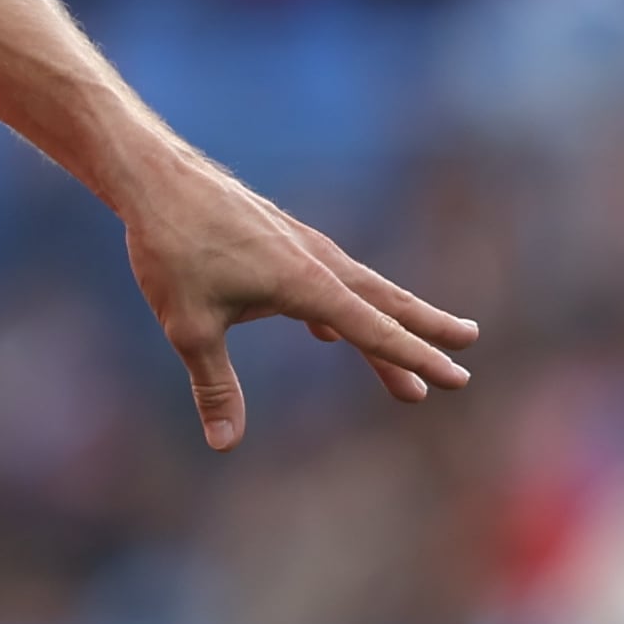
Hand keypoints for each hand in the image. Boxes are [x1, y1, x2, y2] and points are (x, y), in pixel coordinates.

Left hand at [113, 144, 476, 449]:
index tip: (458, 378)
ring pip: (355, 292)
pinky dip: (336, 310)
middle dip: (425, 329)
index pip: (374, 330)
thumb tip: (225, 443)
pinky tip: (327, 334)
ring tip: (405, 365)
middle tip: (468, 349)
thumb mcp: (189, 327)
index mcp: (308, 284)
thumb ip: (214, 386)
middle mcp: (318, 262)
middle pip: (384, 303)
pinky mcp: (279, 239)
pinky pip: (323, 280)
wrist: (156, 179)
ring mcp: (301, 247)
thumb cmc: (173, 250)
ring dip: (384, 324)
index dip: (416, 358)